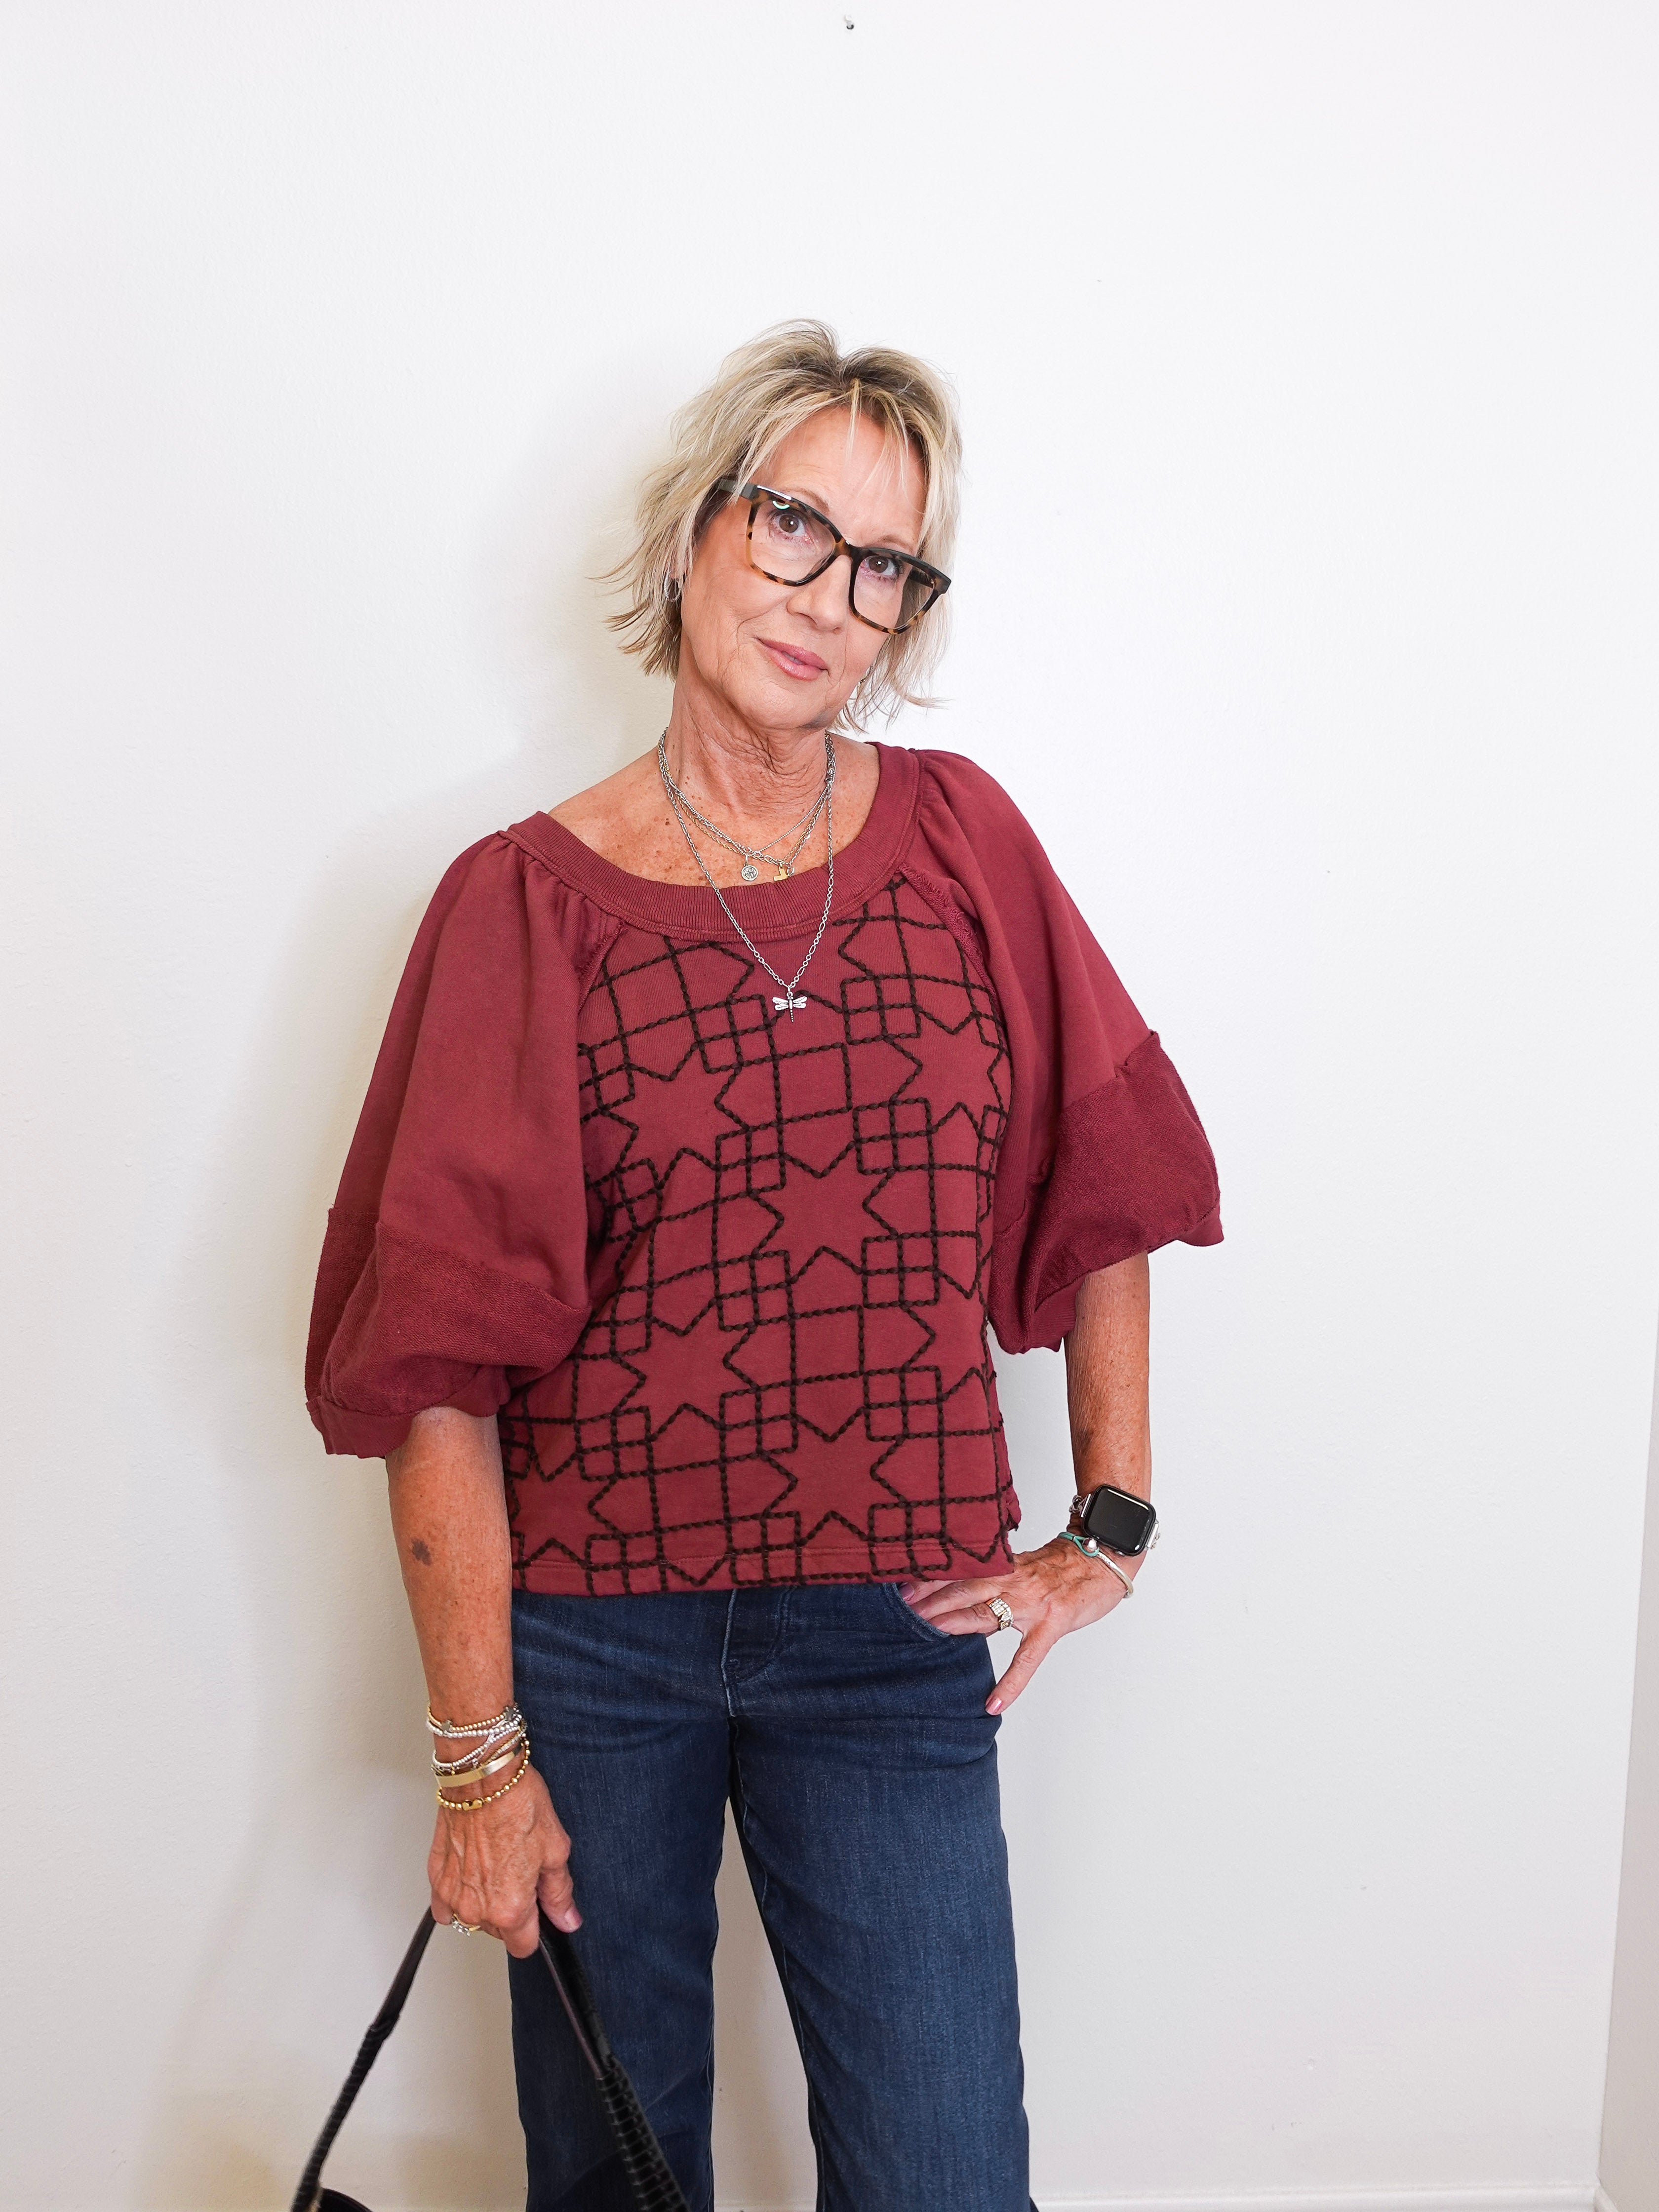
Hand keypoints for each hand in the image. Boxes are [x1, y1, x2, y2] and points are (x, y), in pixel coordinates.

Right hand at [428, 1763, 580, 1956]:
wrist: (482, 1776)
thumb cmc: (517, 1804)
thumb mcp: (555, 1848)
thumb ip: (559, 1893)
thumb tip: (567, 1920)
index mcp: (510, 1908)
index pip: (524, 1947)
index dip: (535, 1929)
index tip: (537, 1909)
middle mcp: (477, 1909)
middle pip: (499, 1931)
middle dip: (512, 1910)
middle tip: (520, 1871)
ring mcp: (452, 1896)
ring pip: (474, 1918)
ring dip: (485, 1901)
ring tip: (496, 1863)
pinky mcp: (436, 1878)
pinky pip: (446, 1905)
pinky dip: (460, 1893)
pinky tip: (473, 1869)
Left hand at [899, 1535, 1135, 1713]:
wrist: (1105, 1559)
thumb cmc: (1064, 1567)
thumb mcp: (1024, 1569)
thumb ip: (994, 1585)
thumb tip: (962, 1602)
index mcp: (1004, 1567)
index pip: (960, 1572)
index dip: (929, 1579)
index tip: (899, 1585)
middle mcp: (1013, 1581)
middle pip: (963, 1589)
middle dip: (930, 1600)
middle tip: (899, 1610)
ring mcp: (1032, 1603)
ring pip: (986, 1613)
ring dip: (953, 1624)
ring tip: (924, 1638)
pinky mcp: (1052, 1625)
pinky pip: (1028, 1658)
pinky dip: (1011, 1683)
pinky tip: (993, 1703)